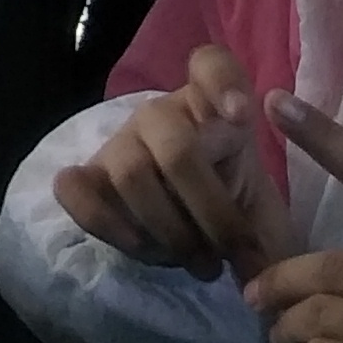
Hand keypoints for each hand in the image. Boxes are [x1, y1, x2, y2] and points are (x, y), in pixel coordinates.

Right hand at [50, 45, 295, 281]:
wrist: (193, 224)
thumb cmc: (233, 207)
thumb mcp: (263, 213)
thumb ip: (269, 239)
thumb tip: (260, 276)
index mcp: (212, 108)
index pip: (210, 66)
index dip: (222, 84)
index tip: (242, 117)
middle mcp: (161, 116)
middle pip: (176, 146)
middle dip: (210, 211)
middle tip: (229, 254)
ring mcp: (120, 144)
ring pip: (132, 175)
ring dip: (170, 231)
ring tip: (200, 265)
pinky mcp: (89, 176)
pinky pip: (73, 187)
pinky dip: (101, 219)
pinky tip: (137, 246)